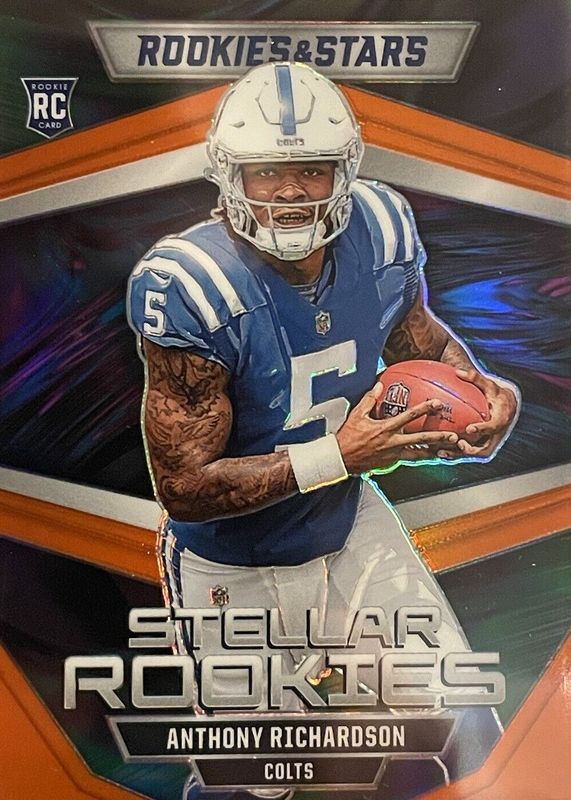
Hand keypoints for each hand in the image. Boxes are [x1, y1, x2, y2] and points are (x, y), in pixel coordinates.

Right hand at [336, 382, 458, 473]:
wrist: (340, 459)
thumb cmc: (347, 437)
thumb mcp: (357, 415)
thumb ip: (370, 399)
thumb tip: (380, 384)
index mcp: (385, 428)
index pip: (409, 416)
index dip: (424, 409)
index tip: (437, 403)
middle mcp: (392, 442)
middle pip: (420, 440)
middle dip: (438, 438)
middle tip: (454, 436)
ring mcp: (393, 454)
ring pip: (418, 454)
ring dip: (434, 453)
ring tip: (449, 453)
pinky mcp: (391, 462)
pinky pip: (409, 459)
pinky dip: (421, 458)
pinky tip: (430, 457)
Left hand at [447, 368, 518, 459]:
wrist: (507, 406)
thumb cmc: (496, 394)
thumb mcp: (489, 384)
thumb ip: (475, 378)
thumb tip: (458, 371)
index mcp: (501, 420)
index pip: (493, 427)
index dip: (482, 429)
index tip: (469, 428)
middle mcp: (496, 435)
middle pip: (484, 449)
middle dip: (470, 450)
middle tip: (456, 444)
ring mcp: (489, 443)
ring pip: (473, 455)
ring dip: (458, 456)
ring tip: (440, 452)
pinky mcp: (481, 446)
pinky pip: (467, 453)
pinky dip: (454, 454)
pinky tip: (436, 451)